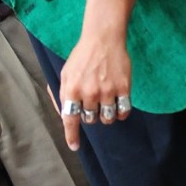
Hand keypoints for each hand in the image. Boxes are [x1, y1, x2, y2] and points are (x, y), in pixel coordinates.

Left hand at [57, 31, 132, 151]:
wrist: (103, 39)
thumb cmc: (82, 56)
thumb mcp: (65, 73)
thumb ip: (62, 94)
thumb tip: (64, 116)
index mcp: (71, 89)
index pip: (70, 119)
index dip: (72, 135)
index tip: (74, 146)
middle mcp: (88, 92)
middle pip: (90, 120)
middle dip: (90, 115)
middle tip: (92, 102)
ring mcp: (106, 91)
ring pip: (107, 118)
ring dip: (105, 116)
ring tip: (105, 103)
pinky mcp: (123, 88)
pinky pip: (123, 112)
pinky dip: (120, 113)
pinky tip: (118, 105)